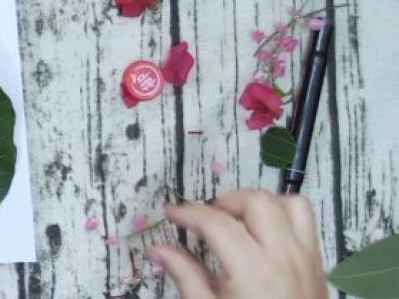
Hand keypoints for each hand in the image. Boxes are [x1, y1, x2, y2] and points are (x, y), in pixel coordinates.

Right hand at [150, 190, 327, 298]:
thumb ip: (185, 275)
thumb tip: (159, 250)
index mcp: (253, 271)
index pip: (215, 222)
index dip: (188, 212)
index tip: (172, 214)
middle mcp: (284, 258)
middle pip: (256, 202)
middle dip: (225, 202)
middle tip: (205, 219)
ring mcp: (306, 260)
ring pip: (287, 203)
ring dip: (259, 204)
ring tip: (237, 220)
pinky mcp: (317, 266)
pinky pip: (305, 220)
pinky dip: (283, 214)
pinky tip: (262, 233)